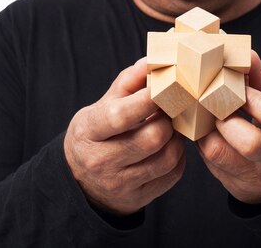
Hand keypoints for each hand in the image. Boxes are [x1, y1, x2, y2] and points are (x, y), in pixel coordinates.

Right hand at [64, 58, 185, 214]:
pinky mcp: (138, 198)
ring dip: (176, 138)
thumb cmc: (96, 135)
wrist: (82, 181)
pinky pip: (172, 175)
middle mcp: (100, 161)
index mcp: (87, 132)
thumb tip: (149, 62)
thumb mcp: (100, 106)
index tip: (163, 86)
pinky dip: (178, 157)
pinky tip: (170, 146)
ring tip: (171, 126)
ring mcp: (120, 184)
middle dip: (167, 119)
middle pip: (150, 138)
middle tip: (170, 109)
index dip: (146, 100)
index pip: (119, 115)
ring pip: (166, 158)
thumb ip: (126, 83)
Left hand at [197, 51, 260, 203]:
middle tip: (213, 100)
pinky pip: (208, 161)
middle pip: (251, 143)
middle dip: (227, 117)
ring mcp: (253, 176)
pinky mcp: (232, 184)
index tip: (238, 86)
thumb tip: (246, 53)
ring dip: (205, 127)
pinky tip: (198, 125)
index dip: (256, 100)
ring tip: (201, 111)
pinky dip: (199, 140)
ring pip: (221, 155)